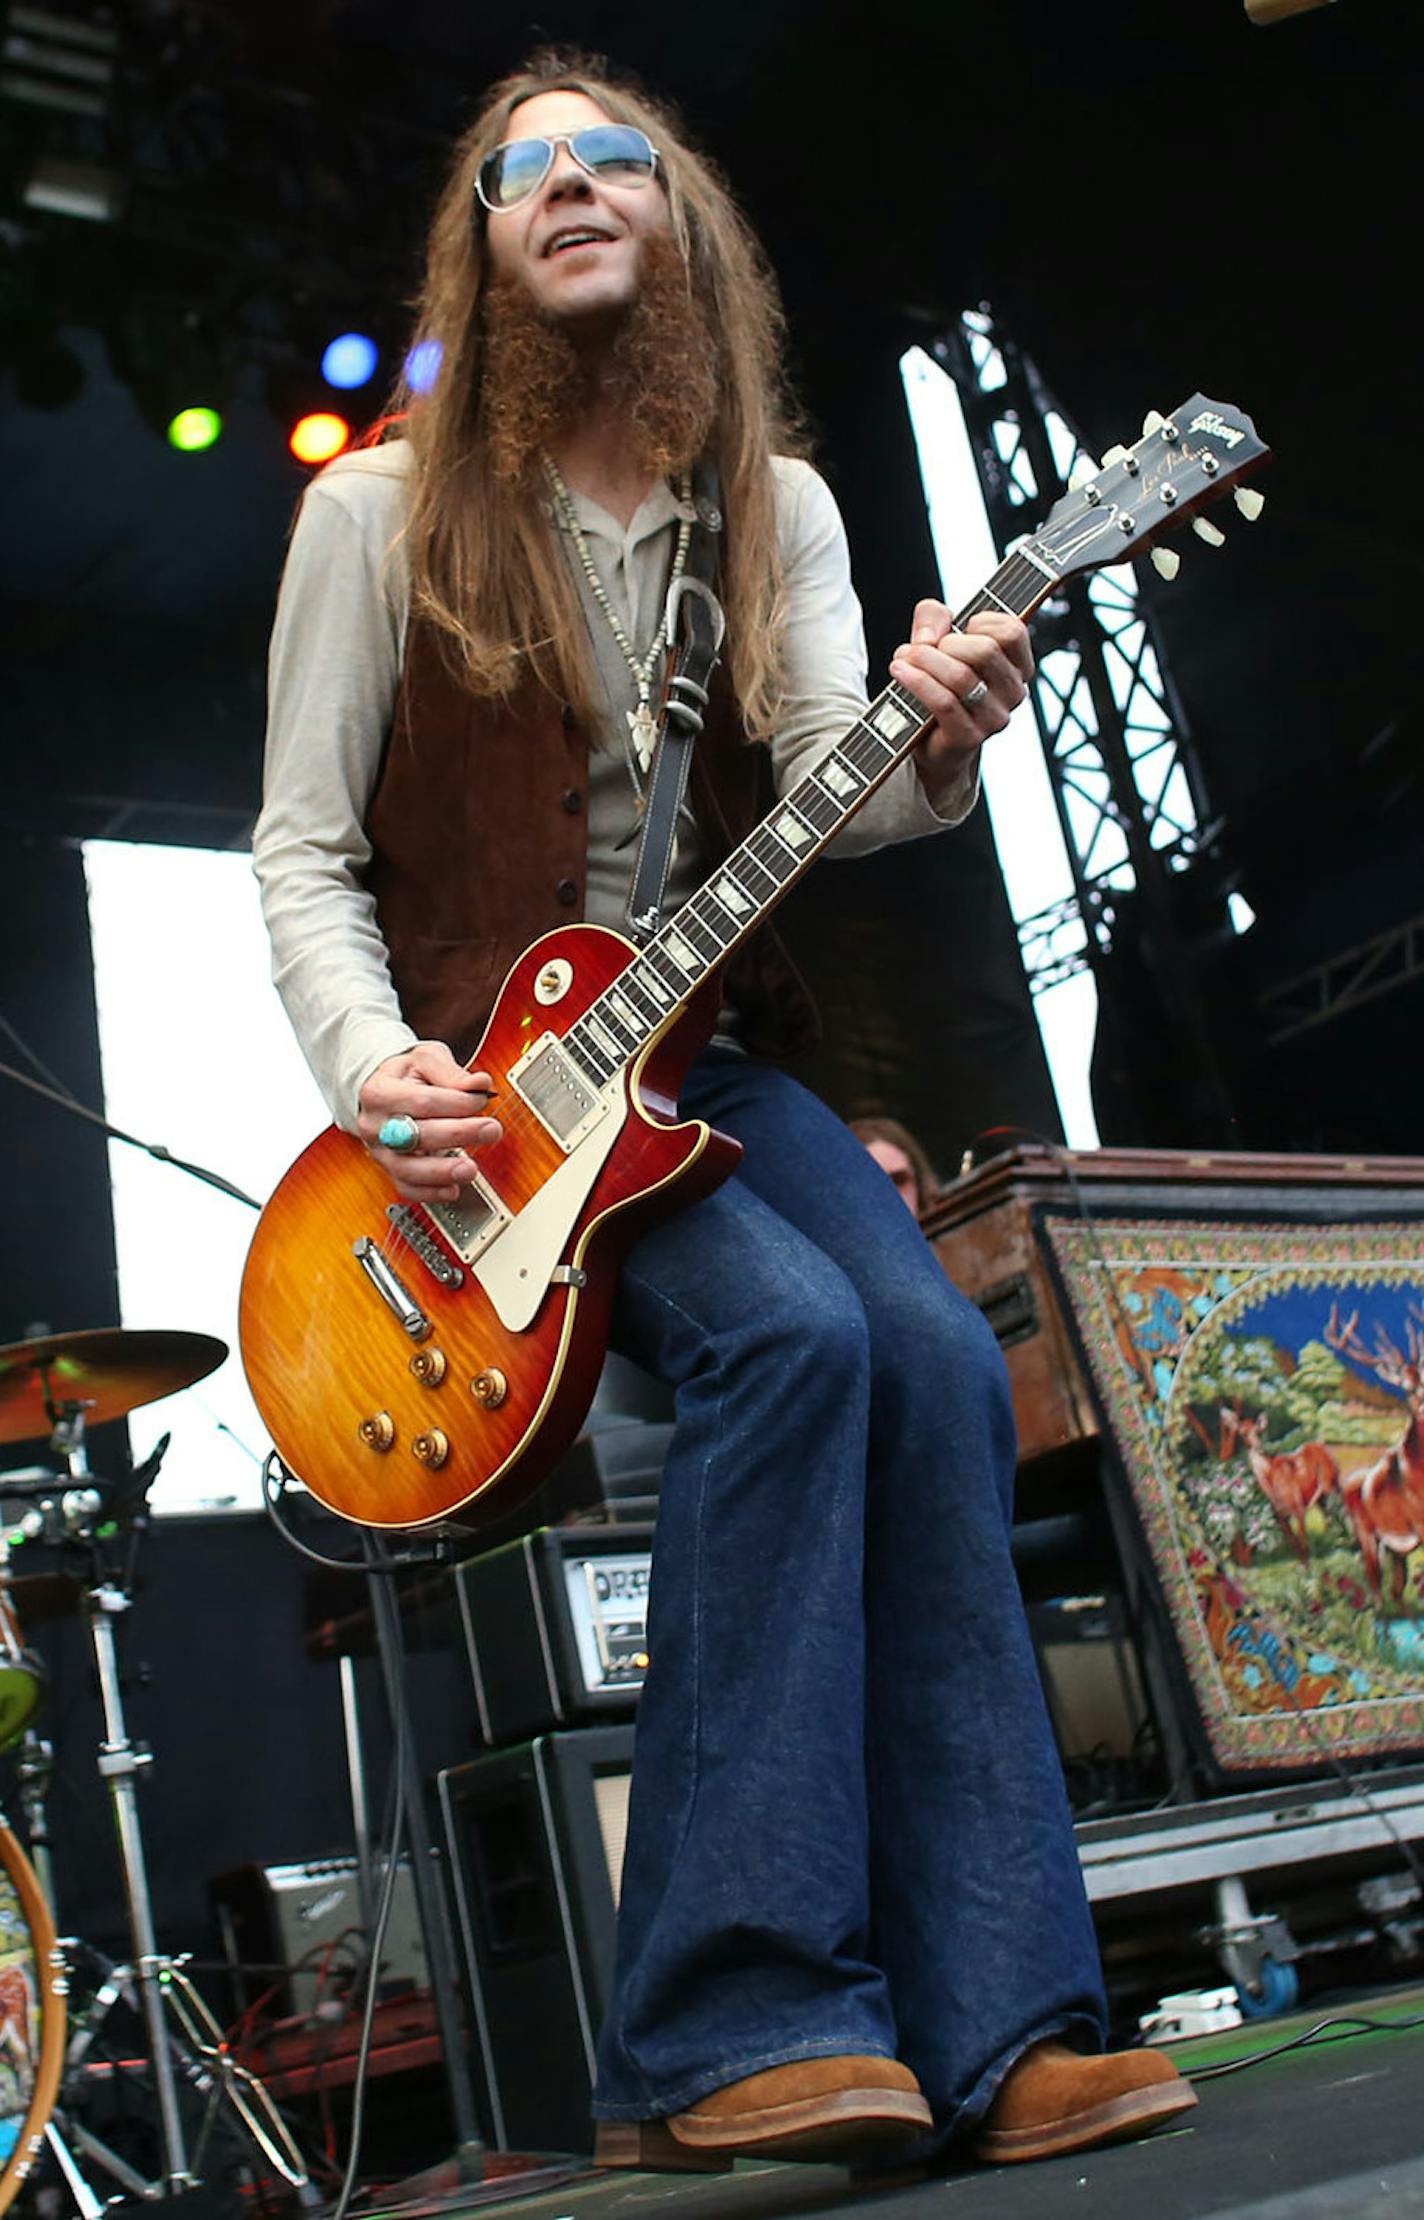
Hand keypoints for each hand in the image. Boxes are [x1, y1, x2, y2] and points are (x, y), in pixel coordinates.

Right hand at [357, 1040, 501, 1204]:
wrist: (382, 1091)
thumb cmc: (407, 1075)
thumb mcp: (426, 1060)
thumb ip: (452, 1072)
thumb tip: (480, 1084)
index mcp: (379, 1092)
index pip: (423, 1101)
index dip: (457, 1103)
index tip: (482, 1099)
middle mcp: (374, 1125)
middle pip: (418, 1135)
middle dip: (460, 1134)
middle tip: (492, 1130)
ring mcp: (380, 1151)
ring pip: (408, 1170)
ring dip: (443, 1172)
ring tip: (471, 1169)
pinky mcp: (391, 1170)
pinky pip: (407, 1188)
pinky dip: (431, 1193)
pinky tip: (453, 1189)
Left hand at [889, 603, 1032, 789]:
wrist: (930, 740)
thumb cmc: (941, 684)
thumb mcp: (939, 639)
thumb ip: (935, 617)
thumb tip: (929, 636)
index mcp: (1018, 666)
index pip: (1013, 632)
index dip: (981, 622)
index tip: (961, 630)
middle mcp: (1013, 693)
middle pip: (986, 651)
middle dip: (947, 643)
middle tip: (924, 648)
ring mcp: (994, 718)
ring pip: (961, 677)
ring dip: (925, 660)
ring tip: (905, 658)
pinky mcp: (969, 736)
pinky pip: (944, 702)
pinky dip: (917, 682)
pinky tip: (900, 671)